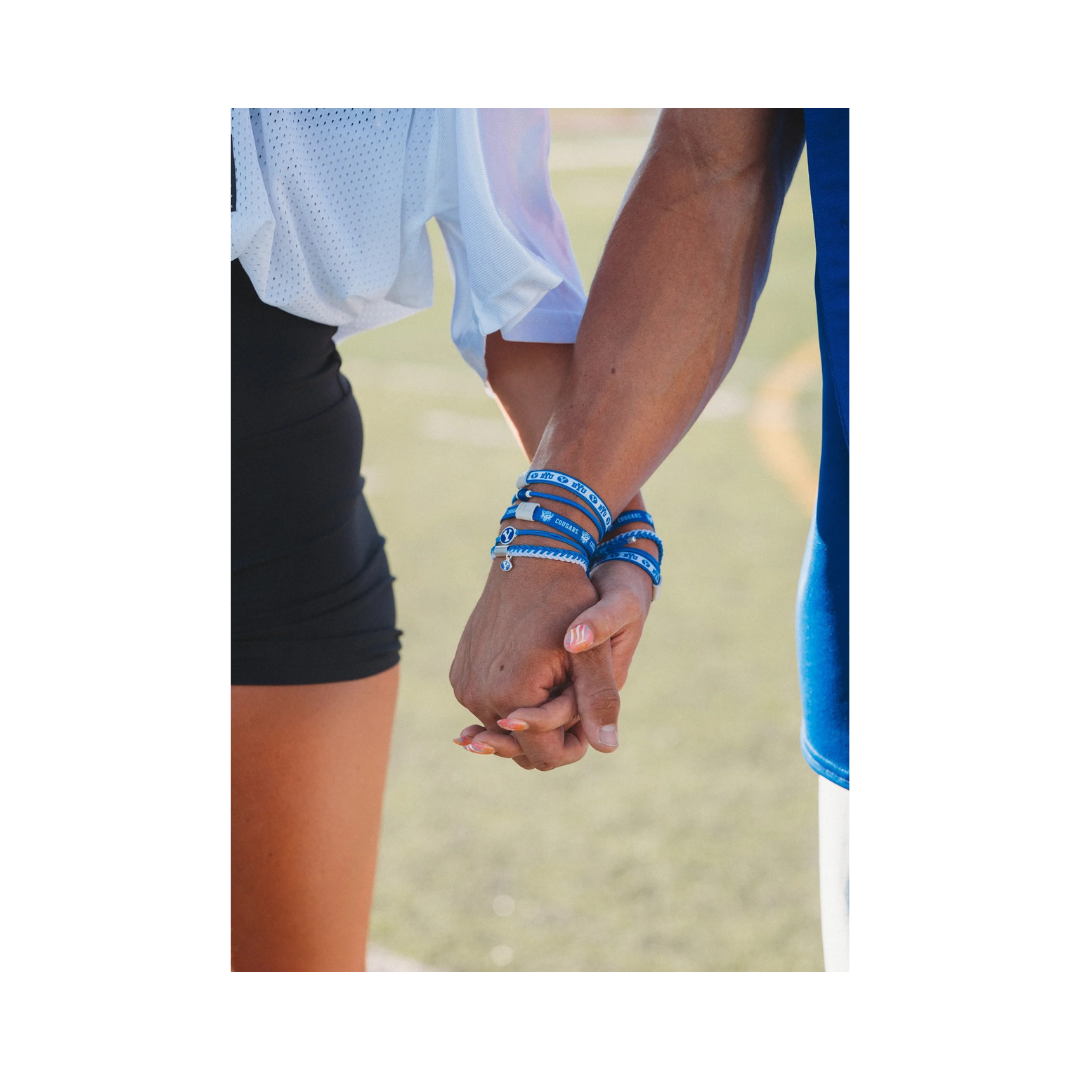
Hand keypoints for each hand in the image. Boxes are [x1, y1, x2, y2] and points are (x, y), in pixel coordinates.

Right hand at [452, 559, 652, 767]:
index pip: (543, 755)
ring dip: (531, 720)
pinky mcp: (460, 673)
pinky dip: (511, 702)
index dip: (573, 748)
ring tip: (556, 683)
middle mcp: (478, 696)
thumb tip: (608, 748)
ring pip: (503, 728)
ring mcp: (464, 685)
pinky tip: (534, 676)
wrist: (531, 559)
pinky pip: (488, 706)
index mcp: (511, 695)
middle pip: (519, 748)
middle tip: (575, 702)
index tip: (591, 723)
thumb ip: (598, 701)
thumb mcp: (591, 654)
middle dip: (551, 735)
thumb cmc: (569, 603)